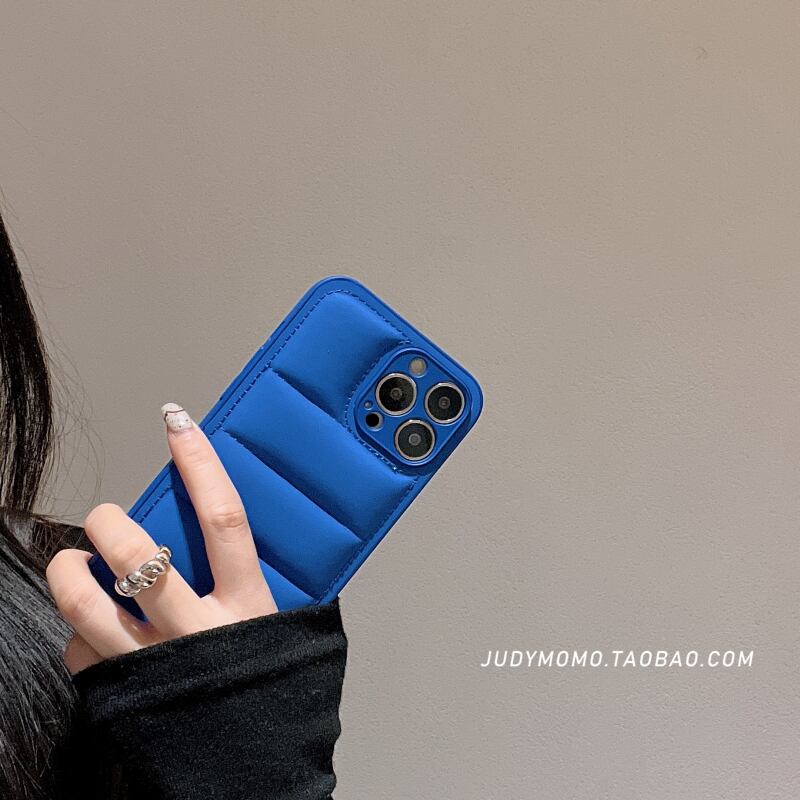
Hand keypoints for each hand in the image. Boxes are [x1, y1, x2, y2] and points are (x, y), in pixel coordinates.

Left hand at [46, 403, 276, 672]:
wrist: (252, 773)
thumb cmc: (269, 692)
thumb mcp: (280, 627)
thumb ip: (259, 582)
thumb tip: (236, 535)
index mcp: (247, 607)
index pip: (223, 519)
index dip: (200, 465)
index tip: (179, 424)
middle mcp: (197, 631)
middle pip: (138, 557)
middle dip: (109, 523)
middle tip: (104, 517)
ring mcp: (154, 664)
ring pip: (87, 605)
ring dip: (68, 573)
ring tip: (71, 562)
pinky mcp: (121, 693)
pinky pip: (80, 651)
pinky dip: (79, 632)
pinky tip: (92, 629)